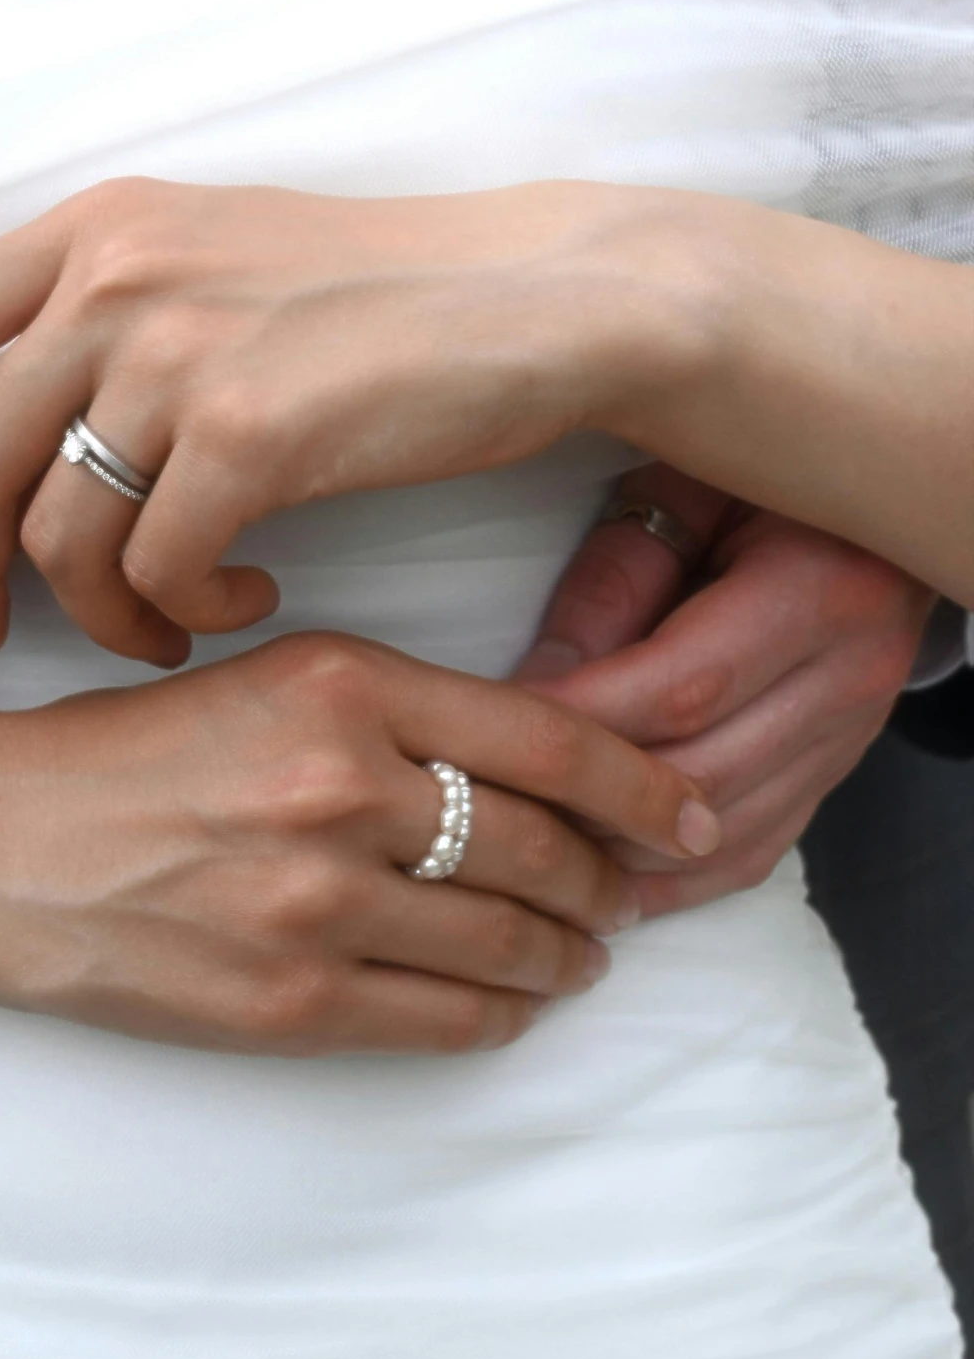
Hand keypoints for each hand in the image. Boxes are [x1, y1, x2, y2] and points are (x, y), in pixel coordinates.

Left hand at [0, 176, 653, 664]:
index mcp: (98, 227)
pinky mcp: (254, 431)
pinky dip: (184, 614)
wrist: (539, 301)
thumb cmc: (377, 300)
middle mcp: (119, 273)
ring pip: (59, 532)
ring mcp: (183, 349)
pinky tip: (243, 603)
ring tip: (163, 622)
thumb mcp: (212, 264)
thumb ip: (98, 318)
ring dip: (98, 611)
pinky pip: (158, 569)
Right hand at [0, 632, 717, 1054]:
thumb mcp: (261, 684)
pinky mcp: (283, 1001)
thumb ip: (392, 712)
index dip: (644, 787)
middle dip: (609, 883)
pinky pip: (445, 1021)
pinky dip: (501, 1014)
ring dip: (568, 956)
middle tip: (628, 894)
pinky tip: (511, 1002)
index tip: (688, 814)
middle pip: (545, 849)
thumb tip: (534, 771)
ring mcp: (312, 902)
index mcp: (340, 682)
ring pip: (509, 943)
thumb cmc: (118, 753)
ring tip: (582, 955)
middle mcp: (339, 786)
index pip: (551, 739)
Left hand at [513, 466, 932, 917]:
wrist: (874, 511)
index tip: (484, 726)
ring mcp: (851, 739)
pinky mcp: (834, 775)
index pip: (682, 686)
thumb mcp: (687, 488)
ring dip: (619, 852)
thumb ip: (618, 579)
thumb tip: (541, 682)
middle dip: (585, 797)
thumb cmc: (763, 477)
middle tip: (488, 798)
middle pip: (700, 775)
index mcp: (820, 588)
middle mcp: (851, 677)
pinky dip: (671, 879)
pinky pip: (752, 852)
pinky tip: (597, 881)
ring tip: (524, 846)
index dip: (578, 718)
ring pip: (721, 833)